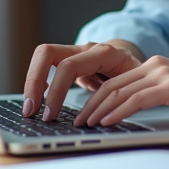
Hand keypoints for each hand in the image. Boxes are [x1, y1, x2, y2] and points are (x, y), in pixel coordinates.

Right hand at [22, 41, 142, 120]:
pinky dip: (37, 82)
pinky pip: (45, 66)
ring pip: (42, 56)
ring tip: (30, 109)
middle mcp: (86, 49)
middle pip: (47, 52)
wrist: (136, 63)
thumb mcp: (136, 87)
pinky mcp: (68, 60)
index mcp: (104, 54)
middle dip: (34, 81)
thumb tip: (107, 119)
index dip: (57, 91)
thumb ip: (122, 98)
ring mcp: (75, 52)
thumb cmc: (137, 77)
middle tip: (31, 110)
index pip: (69, 66)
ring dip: (32, 82)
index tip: (51, 115)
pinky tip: (38, 100)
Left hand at [75, 56, 168, 126]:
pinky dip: (117, 111)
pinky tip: (107, 121)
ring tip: (85, 124)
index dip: (94, 96)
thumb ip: (158, 95)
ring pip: (119, 91)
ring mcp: (164, 73)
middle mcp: (156, 64)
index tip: (82, 112)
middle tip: (75, 121)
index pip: (116, 80)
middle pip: (111, 84)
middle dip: (89, 104)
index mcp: (156, 64)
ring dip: (98, 109)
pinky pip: (136, 99)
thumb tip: (133, 112)